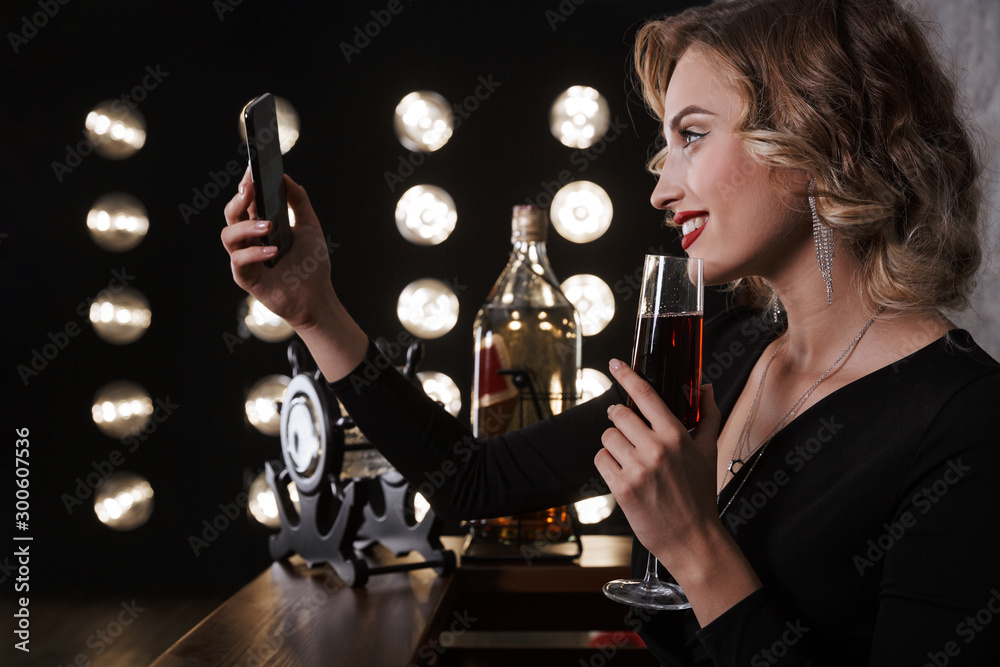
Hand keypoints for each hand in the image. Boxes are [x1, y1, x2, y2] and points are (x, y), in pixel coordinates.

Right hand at [221, 168, 334, 329]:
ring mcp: (244, 258)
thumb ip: (298, 201)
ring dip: (246, 226)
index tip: (252, 167)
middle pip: (232, 213)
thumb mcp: (309, 227)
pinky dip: (254, 253)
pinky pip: (239, 261)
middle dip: (239, 198)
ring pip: (229, 235)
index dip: (246, 183)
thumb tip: (285, 177)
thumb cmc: (311, 264)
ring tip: (268, 225)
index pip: (247, 200)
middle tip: (251, 187)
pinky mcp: (245, 278)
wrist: (317, 297)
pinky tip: (273, 250)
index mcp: (260, 225)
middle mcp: (248, 240)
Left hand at [594, 359, 722, 569]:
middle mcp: (655, 449)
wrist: (693, 538)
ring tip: (628, 457)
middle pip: (618, 415)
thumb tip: (706, 387)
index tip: (615, 364)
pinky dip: (607, 463)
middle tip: (626, 430)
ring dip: (613, 444)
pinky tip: (623, 472)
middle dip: (618, 419)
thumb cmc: (700, 494)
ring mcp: (637, 469)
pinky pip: (601, 460)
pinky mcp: (622, 488)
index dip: (627, 376)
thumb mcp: (709, 452)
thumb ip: (708, 416)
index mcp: (676, 436)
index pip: (645, 396)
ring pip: (607, 437)